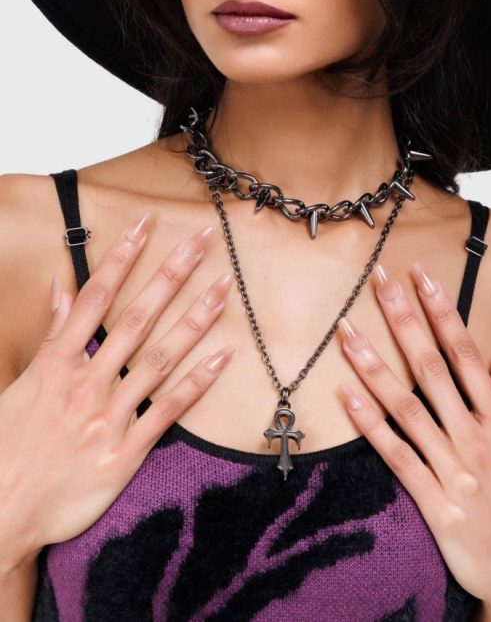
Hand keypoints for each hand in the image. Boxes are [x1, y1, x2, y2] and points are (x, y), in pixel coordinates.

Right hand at [0, 212, 233, 573]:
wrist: (1, 512)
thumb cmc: (8, 444)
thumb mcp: (23, 382)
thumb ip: (50, 333)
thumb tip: (61, 285)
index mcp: (58, 363)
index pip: (95, 296)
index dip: (122, 256)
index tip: (146, 223)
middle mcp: (87, 383)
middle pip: (136, 318)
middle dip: (170, 275)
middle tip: (201, 240)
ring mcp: (108, 416)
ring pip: (159, 358)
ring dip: (194, 320)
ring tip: (223, 288)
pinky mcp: (125, 452)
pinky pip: (167, 411)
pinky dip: (196, 384)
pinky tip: (223, 358)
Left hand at [335, 261, 490, 621]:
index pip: (466, 352)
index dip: (442, 311)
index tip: (421, 276)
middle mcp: (477, 438)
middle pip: (432, 368)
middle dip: (404, 321)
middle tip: (378, 281)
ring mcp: (454, 471)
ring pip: (406, 406)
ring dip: (374, 366)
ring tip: (346, 332)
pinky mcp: (435, 504)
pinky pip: (396, 456)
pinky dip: (370, 425)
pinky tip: (346, 396)